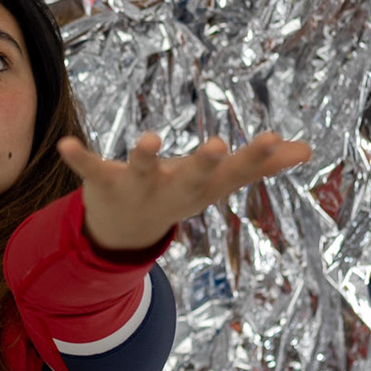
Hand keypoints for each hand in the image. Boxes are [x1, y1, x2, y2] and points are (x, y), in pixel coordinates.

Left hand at [56, 131, 312, 252]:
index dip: (255, 158)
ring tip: (147, 137)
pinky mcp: (104, 183)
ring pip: (142, 172)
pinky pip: (91, 169)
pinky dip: (79, 159)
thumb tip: (306, 150)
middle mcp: (172, 190)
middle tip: (220, 145)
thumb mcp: (219, 182)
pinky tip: (65, 145)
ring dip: (144, 157)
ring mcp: (138, 188)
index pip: (234, 173)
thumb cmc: (178, 193)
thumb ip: (261, 165)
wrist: (124, 233)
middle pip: (192, 178)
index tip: (275, 138)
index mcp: (202, 187)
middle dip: (205, 163)